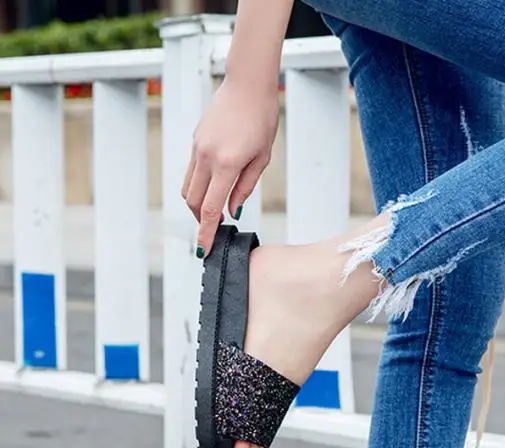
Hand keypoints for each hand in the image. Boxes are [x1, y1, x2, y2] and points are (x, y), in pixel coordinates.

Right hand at [182, 77, 279, 256]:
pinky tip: (213, 189)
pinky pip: (191, 172)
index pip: (210, 209)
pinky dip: (197, 187)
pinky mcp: (195, 141)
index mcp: (226, 165)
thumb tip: (232, 211)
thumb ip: (244, 188)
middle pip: (193, 202)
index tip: (203, 250)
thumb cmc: (262, 121)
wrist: (247, 85)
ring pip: (187, 187)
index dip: (206, 233)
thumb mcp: (261, 159)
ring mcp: (197, 148)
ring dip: (196, 205)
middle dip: (200, 222)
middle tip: (214, 232)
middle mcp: (206, 157)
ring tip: (214, 213)